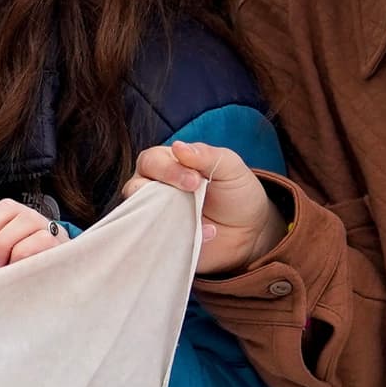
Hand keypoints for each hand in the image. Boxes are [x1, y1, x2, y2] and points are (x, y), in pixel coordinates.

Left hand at [0, 199, 64, 268]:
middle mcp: (24, 213)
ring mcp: (42, 225)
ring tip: (5, 268)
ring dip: (1, 260)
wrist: (61, 261)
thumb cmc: (22, 252)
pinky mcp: (55, 241)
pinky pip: (26, 251)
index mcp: (7, 209)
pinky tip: (20, 270)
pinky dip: (17, 263)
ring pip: (6, 240)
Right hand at [127, 142, 286, 275]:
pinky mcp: (160, 240)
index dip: (168, 170)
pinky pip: (154, 240)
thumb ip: (206, 155)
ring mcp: (154, 217)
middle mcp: (153, 190)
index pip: (150, 162)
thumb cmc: (236, 194)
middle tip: (192, 196)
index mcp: (166, 164)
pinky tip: (204, 235)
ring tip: (197, 221)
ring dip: (166, 219)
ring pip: (140, 216)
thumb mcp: (230, 167)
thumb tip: (178, 146)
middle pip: (134, 188)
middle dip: (160, 194)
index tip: (195, 181)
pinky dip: (176, 239)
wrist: (251, 233)